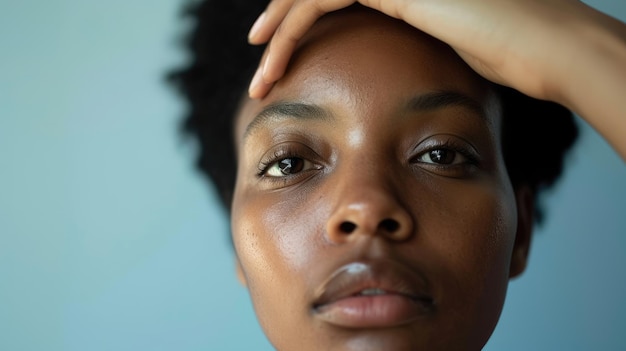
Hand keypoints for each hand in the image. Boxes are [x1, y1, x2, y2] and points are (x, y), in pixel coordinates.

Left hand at [247, 0, 625, 158]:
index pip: (338, 0)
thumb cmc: (511, 58)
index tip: (289, 65)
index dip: (306, 26)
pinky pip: (317, 0)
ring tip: (261, 72)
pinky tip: (269, 59)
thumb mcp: (450, 54)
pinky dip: (287, 28)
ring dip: (276, 30)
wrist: (543, 45)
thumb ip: (418, 51)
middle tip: (263, 65)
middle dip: (282, 27)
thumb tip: (404, 82)